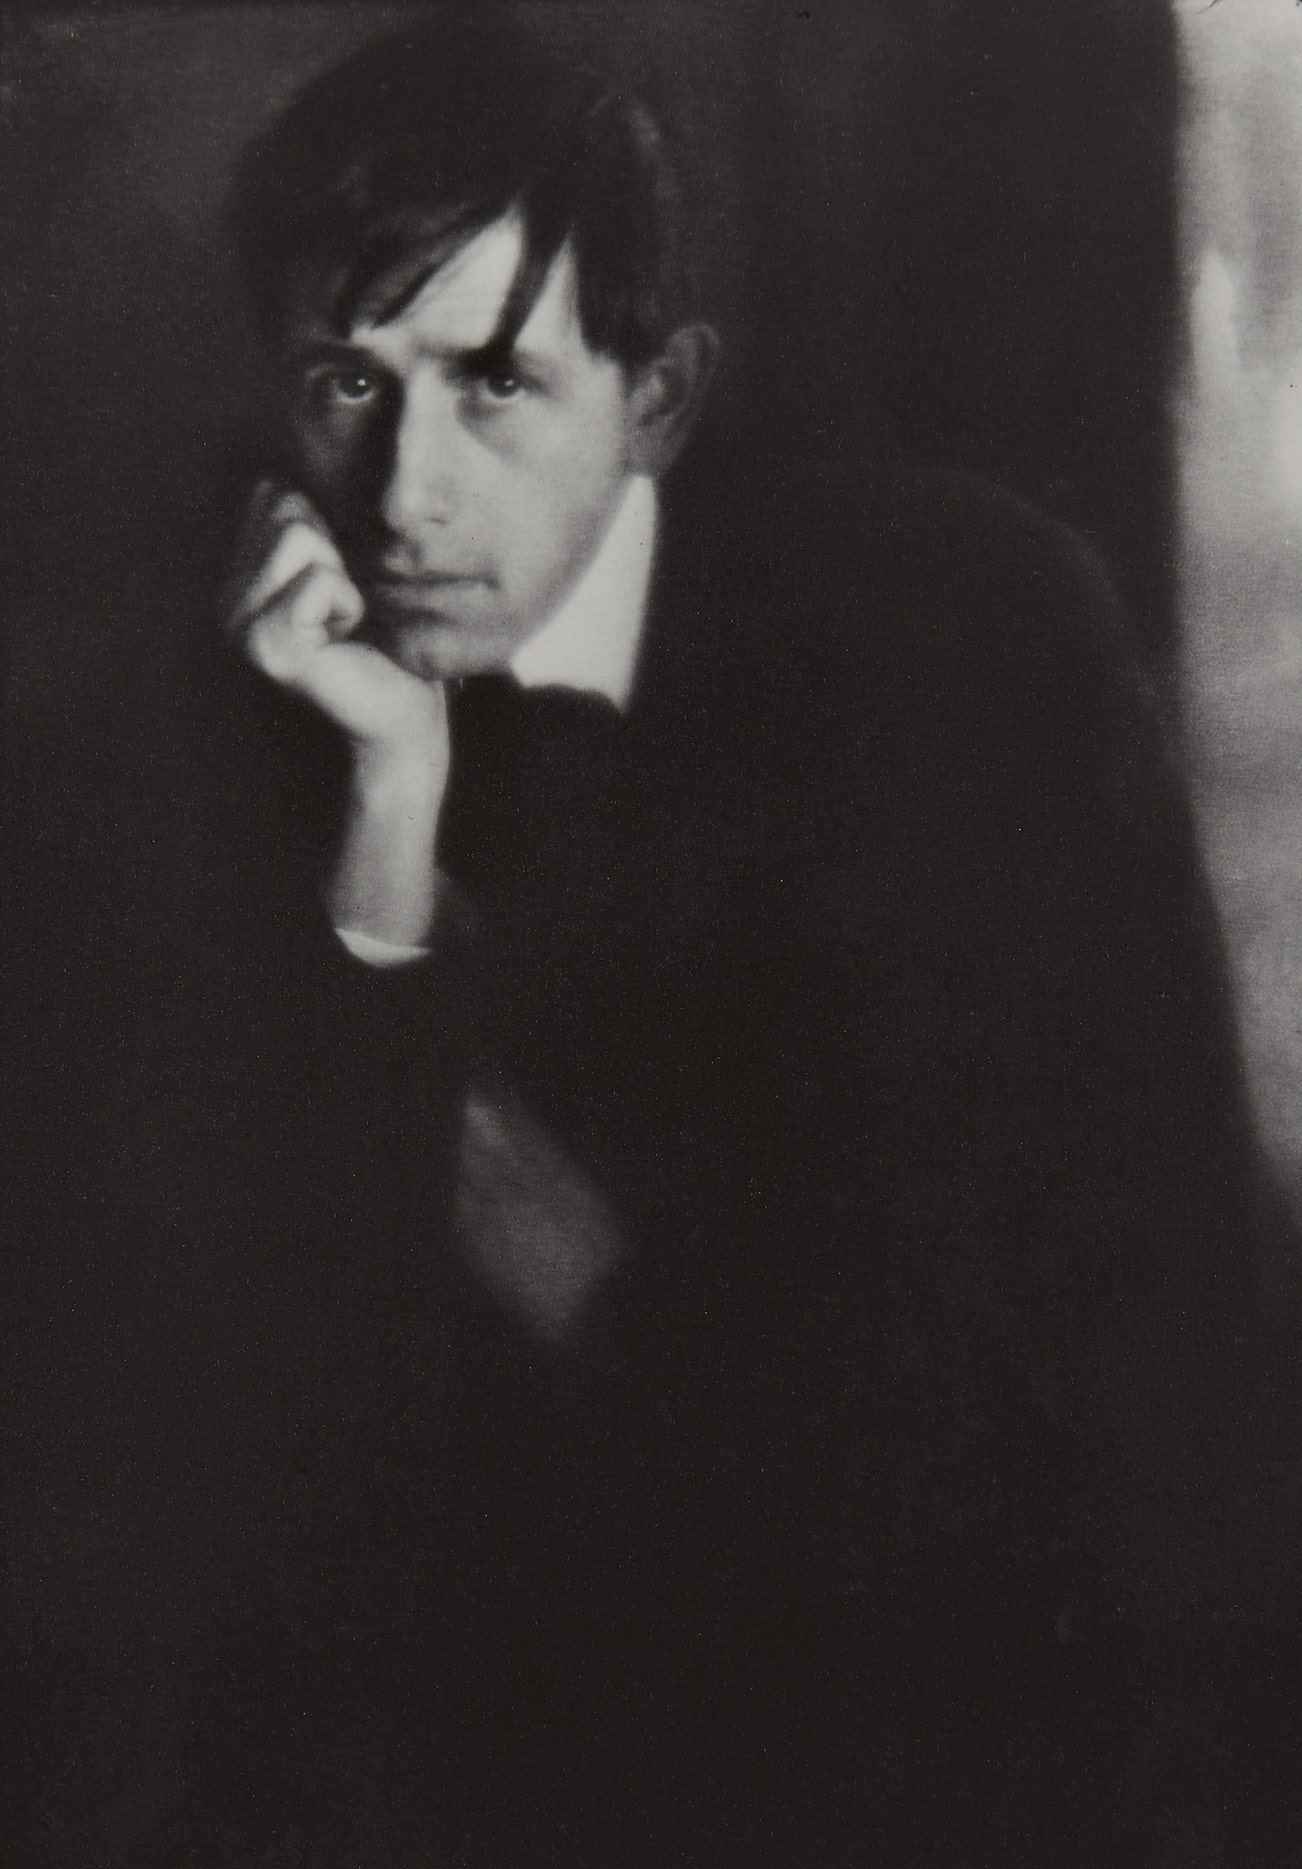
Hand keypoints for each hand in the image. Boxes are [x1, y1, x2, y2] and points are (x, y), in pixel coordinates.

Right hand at [225, 482, 449, 947]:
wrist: (403, 720)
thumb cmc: (389, 640)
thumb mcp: (353, 568)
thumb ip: (319, 521)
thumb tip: (290, 470)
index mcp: (242, 576)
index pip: (277, 494)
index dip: (332, 531)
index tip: (344, 588)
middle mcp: (228, 599)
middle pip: (286, 508)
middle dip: (337, 552)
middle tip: (348, 611)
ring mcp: (239, 624)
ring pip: (300, 537)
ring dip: (345, 579)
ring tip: (347, 625)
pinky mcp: (266, 645)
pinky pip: (318, 580)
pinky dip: (348, 604)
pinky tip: (345, 641)